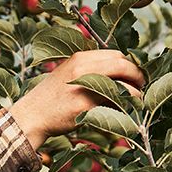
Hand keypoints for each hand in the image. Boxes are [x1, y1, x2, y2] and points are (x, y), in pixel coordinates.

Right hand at [6, 50, 145, 150]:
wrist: (30, 116)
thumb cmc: (50, 98)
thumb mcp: (68, 74)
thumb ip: (90, 70)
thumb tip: (120, 73)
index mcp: (79, 58)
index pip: (116, 55)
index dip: (130, 65)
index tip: (134, 76)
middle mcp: (83, 68)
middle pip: (123, 64)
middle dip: (137, 75)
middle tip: (141, 87)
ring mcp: (84, 86)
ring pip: (123, 84)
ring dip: (136, 93)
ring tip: (138, 101)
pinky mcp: (85, 105)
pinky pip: (114, 104)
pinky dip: (125, 108)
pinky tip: (127, 113)